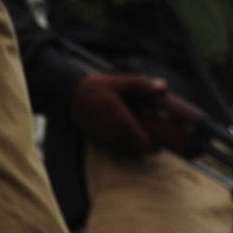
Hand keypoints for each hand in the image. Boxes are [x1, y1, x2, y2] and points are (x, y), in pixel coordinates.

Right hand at [70, 70, 203, 157]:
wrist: (67, 95)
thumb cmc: (93, 88)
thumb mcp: (118, 83)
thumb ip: (141, 85)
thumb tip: (162, 86)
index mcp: (122, 122)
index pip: (145, 144)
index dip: (157, 144)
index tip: (164, 137)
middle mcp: (115, 135)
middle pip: (139, 149)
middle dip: (149, 142)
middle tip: (156, 130)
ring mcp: (107, 139)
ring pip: (129, 148)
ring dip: (138, 141)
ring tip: (142, 126)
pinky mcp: (100, 139)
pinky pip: (119, 145)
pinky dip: (127, 140)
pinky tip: (127, 125)